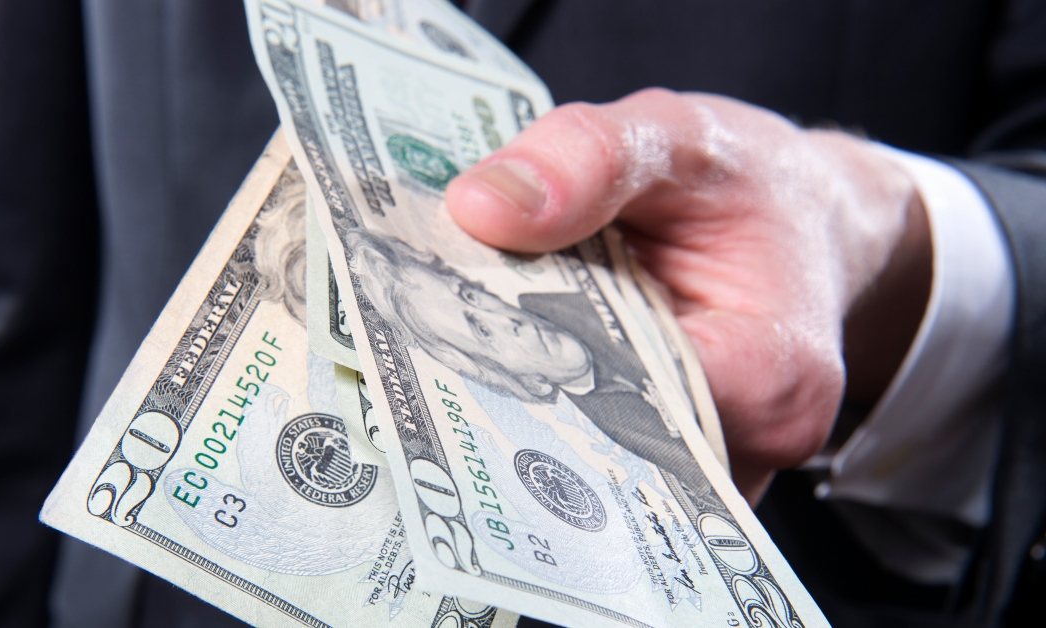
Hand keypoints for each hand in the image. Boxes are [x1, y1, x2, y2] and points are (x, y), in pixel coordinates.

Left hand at [446, 89, 931, 504]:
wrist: (805, 218)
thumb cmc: (751, 182)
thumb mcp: (679, 136)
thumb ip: (591, 158)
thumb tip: (480, 207)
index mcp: (772, 376)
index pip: (628, 405)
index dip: (536, 360)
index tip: (459, 322)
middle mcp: (752, 445)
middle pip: (602, 445)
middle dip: (521, 390)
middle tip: (438, 328)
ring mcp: (714, 463)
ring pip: (595, 455)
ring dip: (532, 397)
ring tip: (475, 334)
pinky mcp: (676, 459)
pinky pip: (603, 447)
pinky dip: (555, 399)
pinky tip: (516, 349)